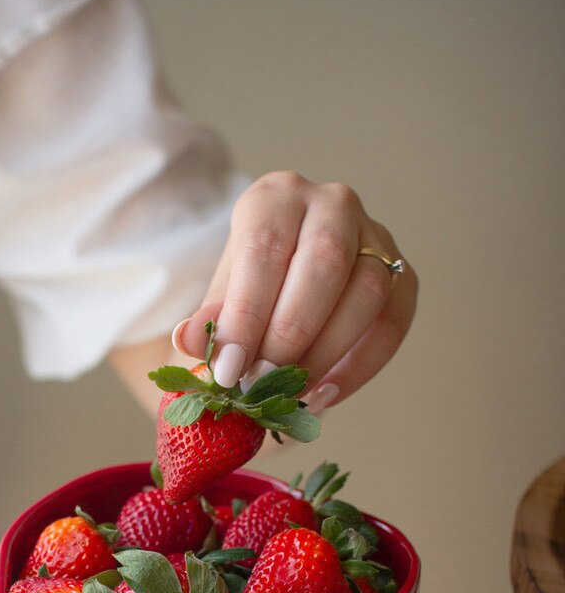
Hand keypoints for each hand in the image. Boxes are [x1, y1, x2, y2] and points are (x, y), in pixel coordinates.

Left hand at [172, 171, 417, 410]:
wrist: (284, 288)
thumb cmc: (249, 292)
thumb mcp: (221, 301)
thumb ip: (211, 320)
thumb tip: (189, 340)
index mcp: (276, 197)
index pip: (264, 248)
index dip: (246, 315)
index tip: (229, 371)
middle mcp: (332, 204)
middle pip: (324, 262)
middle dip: (289, 334)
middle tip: (261, 384)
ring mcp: (376, 236)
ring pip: (366, 290)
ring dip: (326, 352)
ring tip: (289, 393)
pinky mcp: (402, 275)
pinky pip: (392, 322)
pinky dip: (359, 366)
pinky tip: (323, 395)